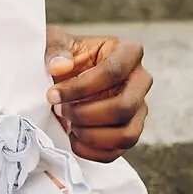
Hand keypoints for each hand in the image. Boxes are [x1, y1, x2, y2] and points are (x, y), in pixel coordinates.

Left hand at [44, 26, 151, 162]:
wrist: (61, 75)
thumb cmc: (62, 56)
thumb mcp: (53, 42)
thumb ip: (55, 49)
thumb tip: (60, 66)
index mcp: (127, 52)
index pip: (113, 72)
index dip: (80, 87)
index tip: (52, 95)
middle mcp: (140, 81)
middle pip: (124, 107)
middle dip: (86, 114)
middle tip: (60, 110)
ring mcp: (138, 108)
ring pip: (126, 135)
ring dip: (90, 135)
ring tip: (68, 124)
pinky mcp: (129, 130)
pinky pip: (117, 151)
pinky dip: (91, 151)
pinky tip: (72, 138)